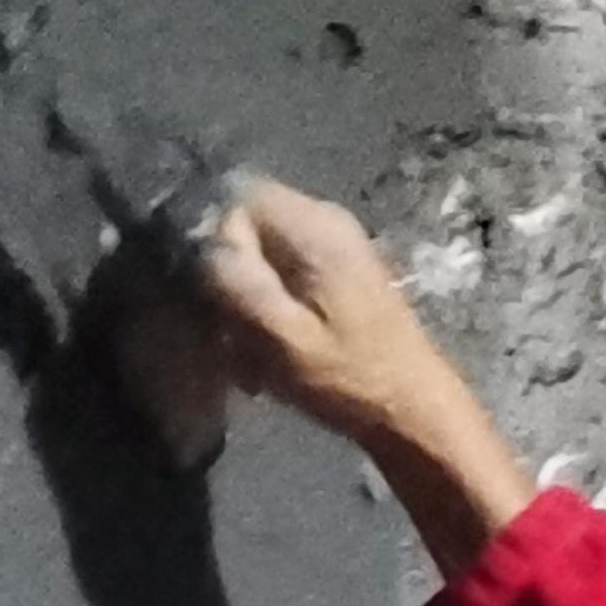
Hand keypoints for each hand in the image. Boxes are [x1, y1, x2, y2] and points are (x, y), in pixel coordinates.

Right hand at [199, 177, 534, 581]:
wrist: (411, 408)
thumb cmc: (348, 377)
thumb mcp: (281, 337)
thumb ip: (237, 283)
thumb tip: (194, 240)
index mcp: (314, 229)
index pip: (234, 197)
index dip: (205, 238)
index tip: (201, 292)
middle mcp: (324, 220)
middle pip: (243, 221)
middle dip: (219, 270)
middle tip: (214, 325)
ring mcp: (332, 244)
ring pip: (256, 248)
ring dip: (237, 294)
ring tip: (237, 346)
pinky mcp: (333, 269)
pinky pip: (277, 269)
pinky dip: (259, 304)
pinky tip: (259, 347)